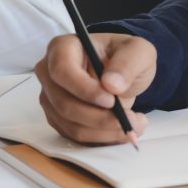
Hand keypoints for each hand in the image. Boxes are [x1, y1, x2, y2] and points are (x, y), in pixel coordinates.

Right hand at [34, 33, 156, 144]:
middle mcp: (48, 73)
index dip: (84, 89)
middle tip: (131, 120)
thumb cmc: (124, 57)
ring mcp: (50, 97)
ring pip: (70, 124)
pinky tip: (120, 130)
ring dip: (104, 131)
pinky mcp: (57, 117)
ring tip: (135, 125)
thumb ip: (128, 63)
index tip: (111, 101)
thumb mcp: (138, 52)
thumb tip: (112, 84)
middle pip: (63, 103)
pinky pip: (74, 135)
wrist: (120, 74)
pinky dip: (100, 138)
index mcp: (61, 48)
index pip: (62, 71)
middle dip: (99, 117)